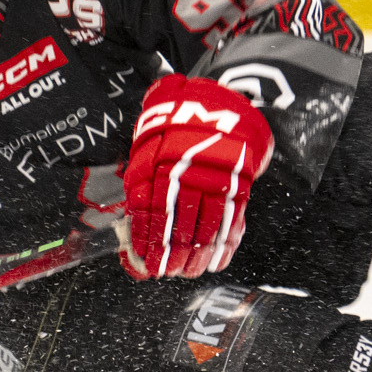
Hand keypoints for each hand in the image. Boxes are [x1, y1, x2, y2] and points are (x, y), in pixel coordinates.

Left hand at [122, 74, 273, 278]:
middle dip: (170, 255)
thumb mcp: (150, 137)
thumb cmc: (180, 118)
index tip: (142, 262)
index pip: (149, 211)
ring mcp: (214, 178)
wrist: (221, 98)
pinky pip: (232, 220)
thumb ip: (141, 174)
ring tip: (188, 272)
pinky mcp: (238, 182)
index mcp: (158, 161)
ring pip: (204, 227)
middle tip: (165, 272)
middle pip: (177, 224)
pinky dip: (225, 244)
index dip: (146, 241)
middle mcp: (185, 172)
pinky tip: (217, 261)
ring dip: (196, 255)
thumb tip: (132, 218)